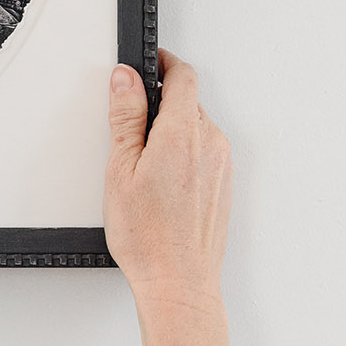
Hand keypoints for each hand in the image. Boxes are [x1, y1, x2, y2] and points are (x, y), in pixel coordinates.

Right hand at [104, 51, 230, 315]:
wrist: (179, 281)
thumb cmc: (148, 237)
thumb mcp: (121, 169)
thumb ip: (126, 117)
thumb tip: (126, 79)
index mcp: (184, 133)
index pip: (183, 76)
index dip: (164, 64)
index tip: (149, 64)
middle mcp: (212, 143)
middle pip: (189, 103)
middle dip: (161, 106)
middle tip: (131, 130)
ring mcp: (223, 164)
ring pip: (198, 129)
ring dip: (173, 134)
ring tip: (144, 169)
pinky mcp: (225, 184)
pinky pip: (205, 154)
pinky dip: (185, 157)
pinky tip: (162, 187)